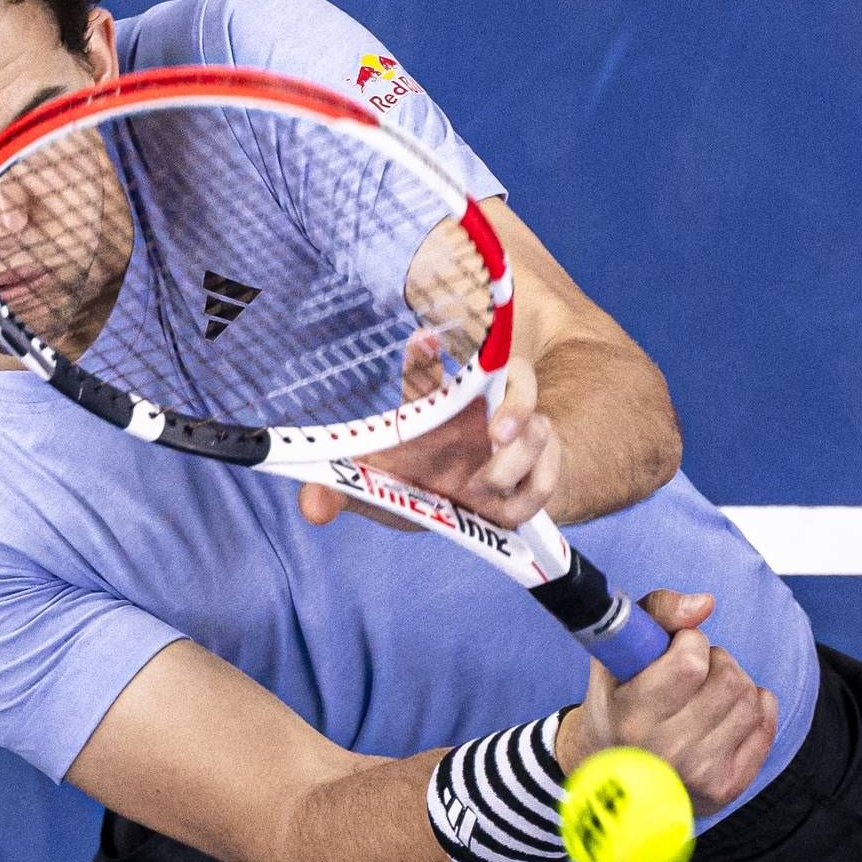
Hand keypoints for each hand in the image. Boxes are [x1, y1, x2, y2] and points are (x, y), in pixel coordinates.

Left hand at [297, 341, 562, 532]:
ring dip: (512, 468)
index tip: (419, 341)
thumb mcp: (388, 494)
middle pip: (518, 378)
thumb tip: (310, 506)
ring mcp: (524, 435)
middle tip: (496, 433)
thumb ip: (346, 496)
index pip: (431, 374)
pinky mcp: (548, 466)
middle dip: (515, 404)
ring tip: (483, 492)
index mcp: (443, 407)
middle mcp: (487, 409)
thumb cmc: (428, 490)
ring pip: (540, 432)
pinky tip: (502, 514)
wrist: (482, 520)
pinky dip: (527, 499)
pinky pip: (551, 475)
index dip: (425, 358)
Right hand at [554, 591, 780, 811]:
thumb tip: (706, 603)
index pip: (691, 663)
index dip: (690, 643)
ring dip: (733, 683)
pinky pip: (764, 724)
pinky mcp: (725, 787)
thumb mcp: (620, 646)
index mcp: (631, 717)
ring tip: (704, 693)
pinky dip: (754, 706)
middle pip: (729, 679)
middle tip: (691, 673)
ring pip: (750, 699)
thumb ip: (659, 610)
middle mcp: (665, 752)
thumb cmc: (619, 695)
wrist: (615, 770)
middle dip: (715, 661)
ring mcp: (698, 775)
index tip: (675, 648)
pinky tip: (726, 711)